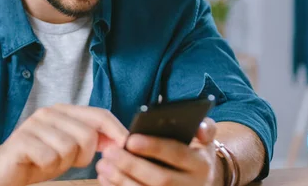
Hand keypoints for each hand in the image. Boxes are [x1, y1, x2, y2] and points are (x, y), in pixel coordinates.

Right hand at [0, 104, 128, 185]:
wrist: (2, 170)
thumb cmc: (40, 159)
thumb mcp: (71, 149)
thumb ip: (92, 140)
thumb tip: (121, 139)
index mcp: (63, 111)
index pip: (99, 114)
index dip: (117, 130)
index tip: (127, 147)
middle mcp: (49, 112)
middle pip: (88, 134)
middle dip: (85, 156)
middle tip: (69, 161)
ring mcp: (34, 124)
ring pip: (70, 148)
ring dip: (63, 163)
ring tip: (50, 161)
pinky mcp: (22, 140)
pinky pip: (50, 157)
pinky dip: (48, 167)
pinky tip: (37, 164)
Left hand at [96, 118, 220, 185]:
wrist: (198, 182)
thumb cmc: (194, 154)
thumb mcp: (204, 141)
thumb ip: (204, 128)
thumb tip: (200, 127)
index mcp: (201, 165)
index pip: (177, 154)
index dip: (154, 147)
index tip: (130, 139)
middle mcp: (192, 185)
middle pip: (161, 179)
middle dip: (132, 165)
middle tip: (110, 152)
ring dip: (122, 180)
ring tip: (103, 165)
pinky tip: (105, 179)